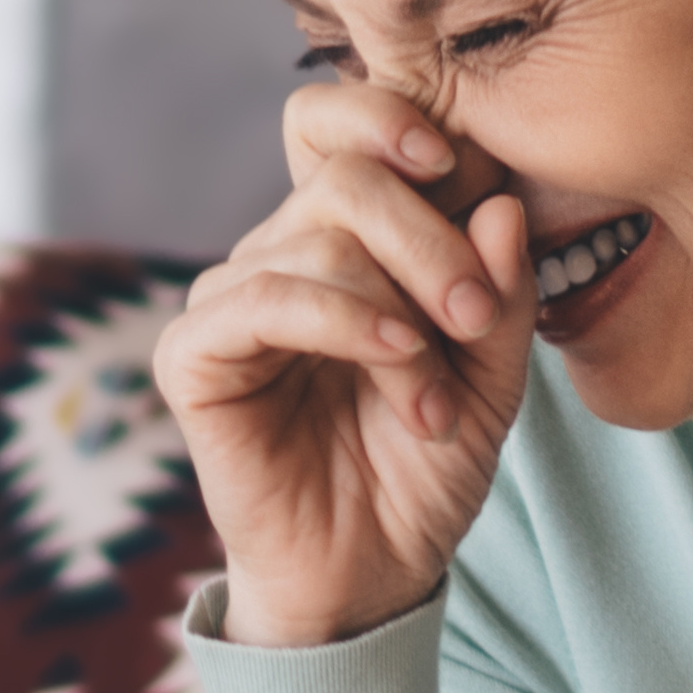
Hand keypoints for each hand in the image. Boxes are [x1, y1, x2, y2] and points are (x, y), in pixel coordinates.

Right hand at [155, 75, 534, 650]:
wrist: (375, 573)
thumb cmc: (423, 468)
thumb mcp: (493, 372)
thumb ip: (499, 288)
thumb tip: (497, 201)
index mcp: (343, 239)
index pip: (338, 123)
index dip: (394, 119)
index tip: (463, 166)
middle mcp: (279, 254)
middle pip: (344, 175)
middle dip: (428, 238)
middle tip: (473, 319)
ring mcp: (231, 301)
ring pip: (316, 238)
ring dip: (400, 312)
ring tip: (437, 398)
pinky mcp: (194, 358)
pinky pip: (263, 298)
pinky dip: (343, 321)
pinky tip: (397, 364)